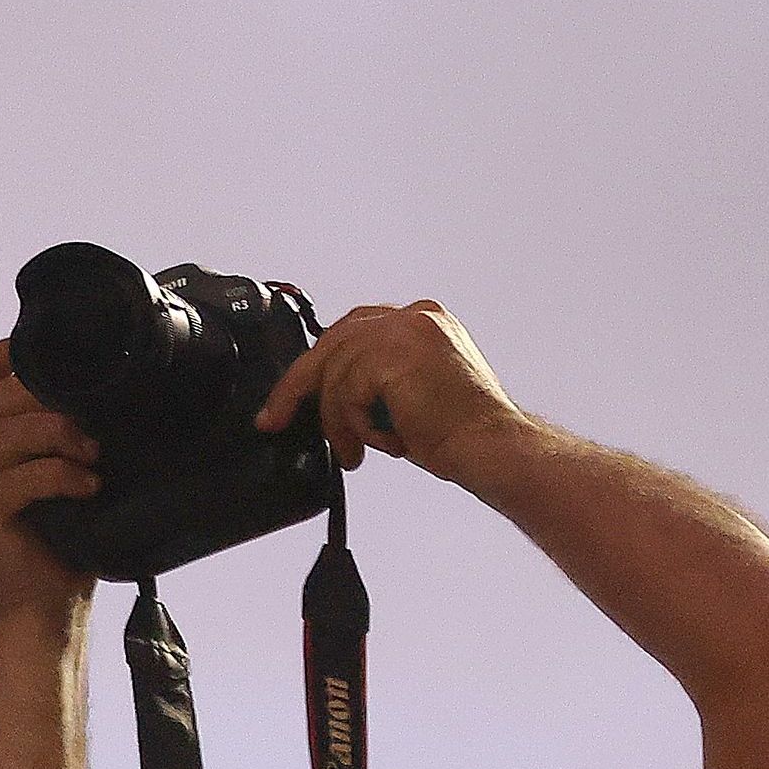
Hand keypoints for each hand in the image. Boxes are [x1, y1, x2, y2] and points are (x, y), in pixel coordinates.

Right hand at [0, 342, 100, 626]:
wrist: (45, 610)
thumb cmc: (65, 544)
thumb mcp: (68, 475)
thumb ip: (67, 434)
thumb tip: (112, 392)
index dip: (4, 357)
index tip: (49, 351)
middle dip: (44, 396)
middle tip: (91, 414)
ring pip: (1, 435)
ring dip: (54, 434)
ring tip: (93, 451)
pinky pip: (15, 480)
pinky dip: (56, 476)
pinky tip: (87, 485)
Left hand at [256, 300, 529, 484]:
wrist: (492, 447)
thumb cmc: (462, 432)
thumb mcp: (408, 396)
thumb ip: (373, 382)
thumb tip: (324, 397)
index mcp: (422, 321)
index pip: (352, 332)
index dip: (319, 365)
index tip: (292, 395)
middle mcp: (414, 317)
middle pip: (333, 342)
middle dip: (298, 385)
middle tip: (275, 419)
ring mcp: (404, 331)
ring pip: (334, 372)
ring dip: (337, 420)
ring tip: (355, 450)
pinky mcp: (393, 354)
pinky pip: (345, 391)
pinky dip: (354, 424)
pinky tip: (384, 441)